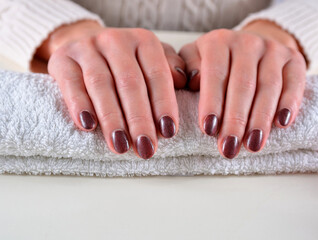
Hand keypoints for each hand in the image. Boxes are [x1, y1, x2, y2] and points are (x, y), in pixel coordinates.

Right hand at [38, 20, 186, 158]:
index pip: (157, 75)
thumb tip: (183, 81)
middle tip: (146, 148)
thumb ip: (171, 68)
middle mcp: (116, 40)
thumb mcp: (152, 60)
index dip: (164, 104)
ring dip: (112, 119)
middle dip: (139, 119)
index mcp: (143, 41)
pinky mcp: (62, 59)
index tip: (168, 132)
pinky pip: (71, 84)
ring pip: (101, 85)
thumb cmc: (127, 62)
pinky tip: (88, 126)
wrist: (85, 44)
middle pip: (130, 83)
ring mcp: (87, 48)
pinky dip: (79, 105)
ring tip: (120, 146)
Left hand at [179, 20, 306, 158]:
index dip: (212, 103)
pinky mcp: (294, 59)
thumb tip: (189, 81)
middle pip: (243, 84)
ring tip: (252, 145)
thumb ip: (185, 68)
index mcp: (219, 41)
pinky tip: (282, 124)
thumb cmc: (217, 61)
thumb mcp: (195, 59)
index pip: (215, 74)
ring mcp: (273, 49)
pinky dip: (289, 103)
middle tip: (229, 148)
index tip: (208, 130)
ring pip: (268, 86)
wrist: (252, 45)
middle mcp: (247, 42)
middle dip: (236, 120)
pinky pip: (294, 82)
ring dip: (260, 119)